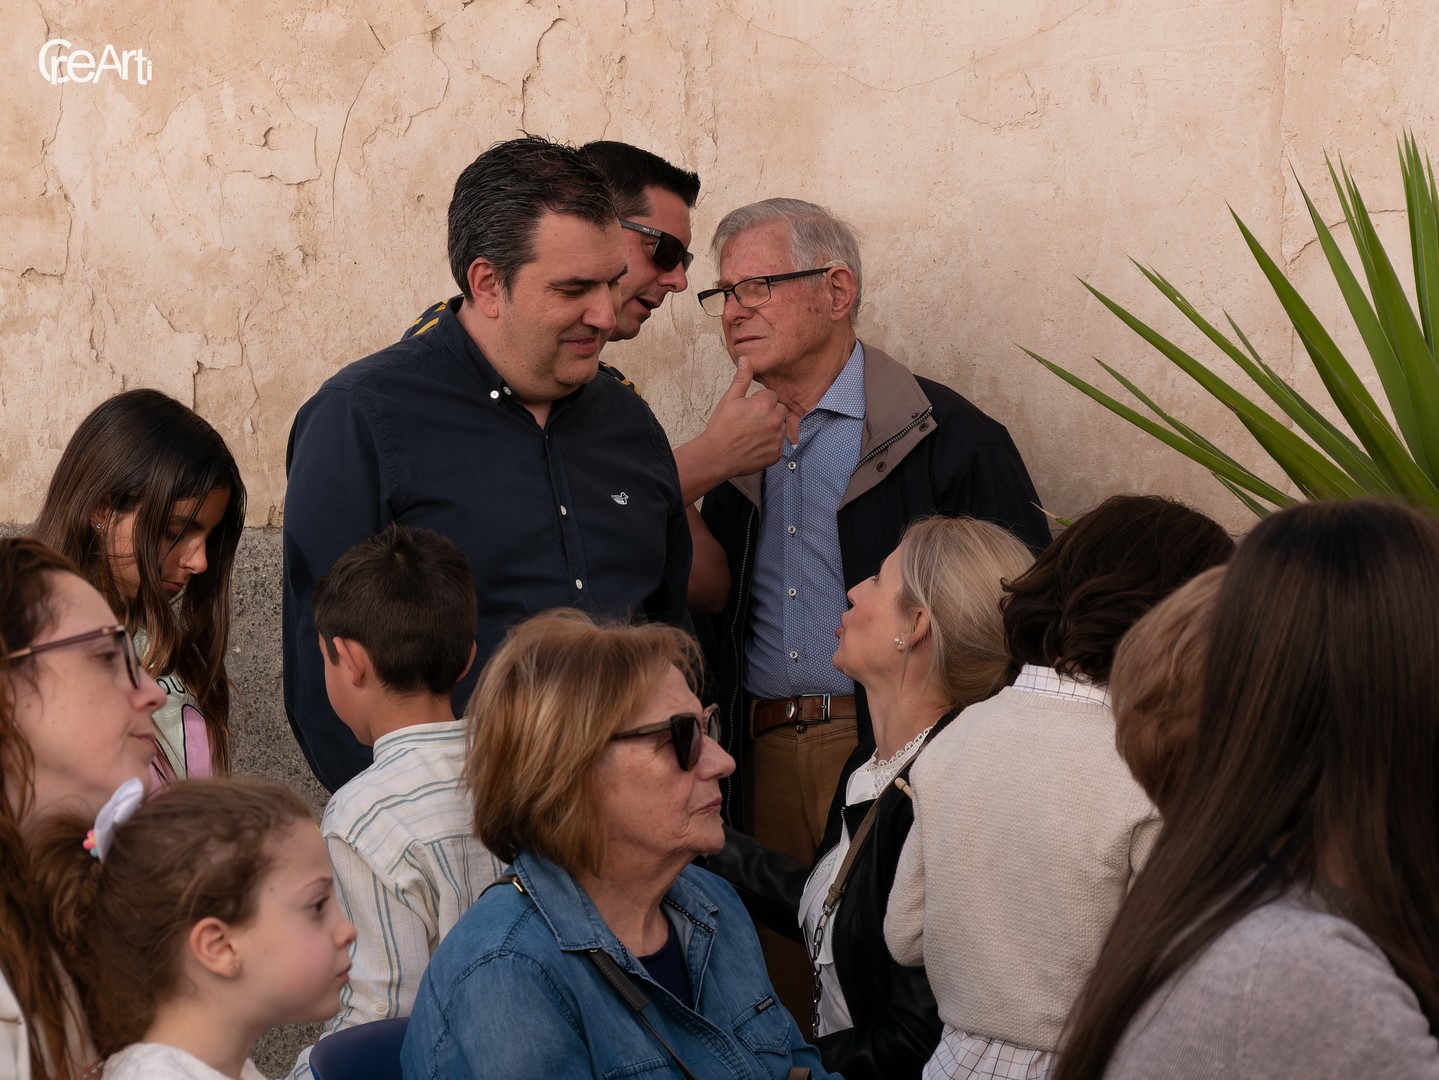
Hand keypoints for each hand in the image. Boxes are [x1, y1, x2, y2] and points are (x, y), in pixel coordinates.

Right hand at [701, 358, 786, 475]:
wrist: (716, 456)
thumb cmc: (721, 427)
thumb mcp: (729, 399)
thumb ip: (742, 378)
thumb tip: (746, 359)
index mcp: (764, 404)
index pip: (771, 396)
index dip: (759, 401)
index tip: (748, 409)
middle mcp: (774, 421)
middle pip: (780, 410)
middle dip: (769, 413)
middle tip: (751, 421)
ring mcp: (777, 439)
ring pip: (781, 427)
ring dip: (772, 428)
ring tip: (753, 434)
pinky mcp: (776, 454)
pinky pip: (780, 444)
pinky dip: (771, 445)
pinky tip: (756, 445)